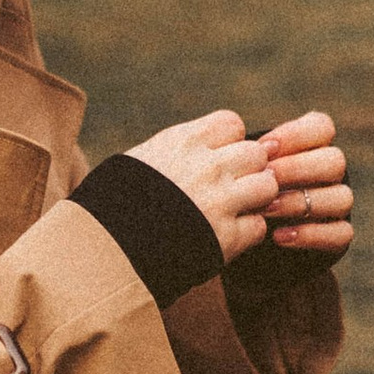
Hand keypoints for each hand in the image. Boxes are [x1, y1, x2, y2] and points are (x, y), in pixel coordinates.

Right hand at [127, 112, 281, 257]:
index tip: (218, 158)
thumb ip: (181, 149)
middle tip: (232, 187)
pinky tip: (227, 236)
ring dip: (256, 199)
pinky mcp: (225, 238)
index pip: (232, 124)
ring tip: (236, 210)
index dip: (230, 142)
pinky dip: (247, 233)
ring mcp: (219, 202)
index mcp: (184, 142)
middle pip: (256, 153)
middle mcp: (207, 167)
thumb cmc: (118, 202)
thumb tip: (211, 145)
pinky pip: (258, 227)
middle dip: (249, 169)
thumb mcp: (144, 159)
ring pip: (267, 186)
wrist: (106, 250)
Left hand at [252, 110, 350, 259]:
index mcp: (312, 148)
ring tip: (266, 209)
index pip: (322, 128)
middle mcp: (330, 175)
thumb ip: (246, 153)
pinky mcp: (339, 237)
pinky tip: (279, 236)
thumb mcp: (241, 169)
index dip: (297, 134)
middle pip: (335, 160)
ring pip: (342, 197)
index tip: (265, 147)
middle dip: (298, 168)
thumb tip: (249, 148)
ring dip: (300, 202)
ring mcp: (337, 205)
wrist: (243, 233)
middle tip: (266, 177)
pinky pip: (342, 233)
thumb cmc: (240, 191)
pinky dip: (311, 234)